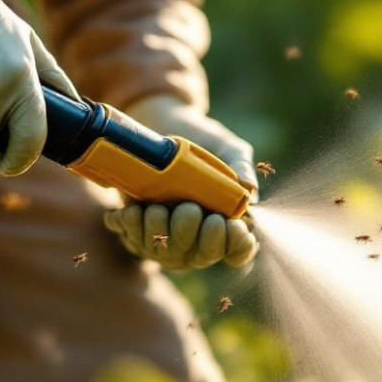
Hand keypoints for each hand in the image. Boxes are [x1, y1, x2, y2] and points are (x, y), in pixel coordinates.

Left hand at [102, 95, 258, 269]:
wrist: (162, 125)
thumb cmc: (203, 139)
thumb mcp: (226, 146)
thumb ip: (240, 164)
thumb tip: (249, 189)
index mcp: (227, 221)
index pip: (239, 250)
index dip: (238, 246)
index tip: (232, 226)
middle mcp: (198, 236)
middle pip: (200, 256)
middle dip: (193, 237)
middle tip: (189, 209)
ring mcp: (168, 238)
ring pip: (165, 255)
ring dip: (160, 233)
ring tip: (157, 209)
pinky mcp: (138, 231)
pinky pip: (135, 243)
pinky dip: (132, 229)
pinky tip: (132, 212)